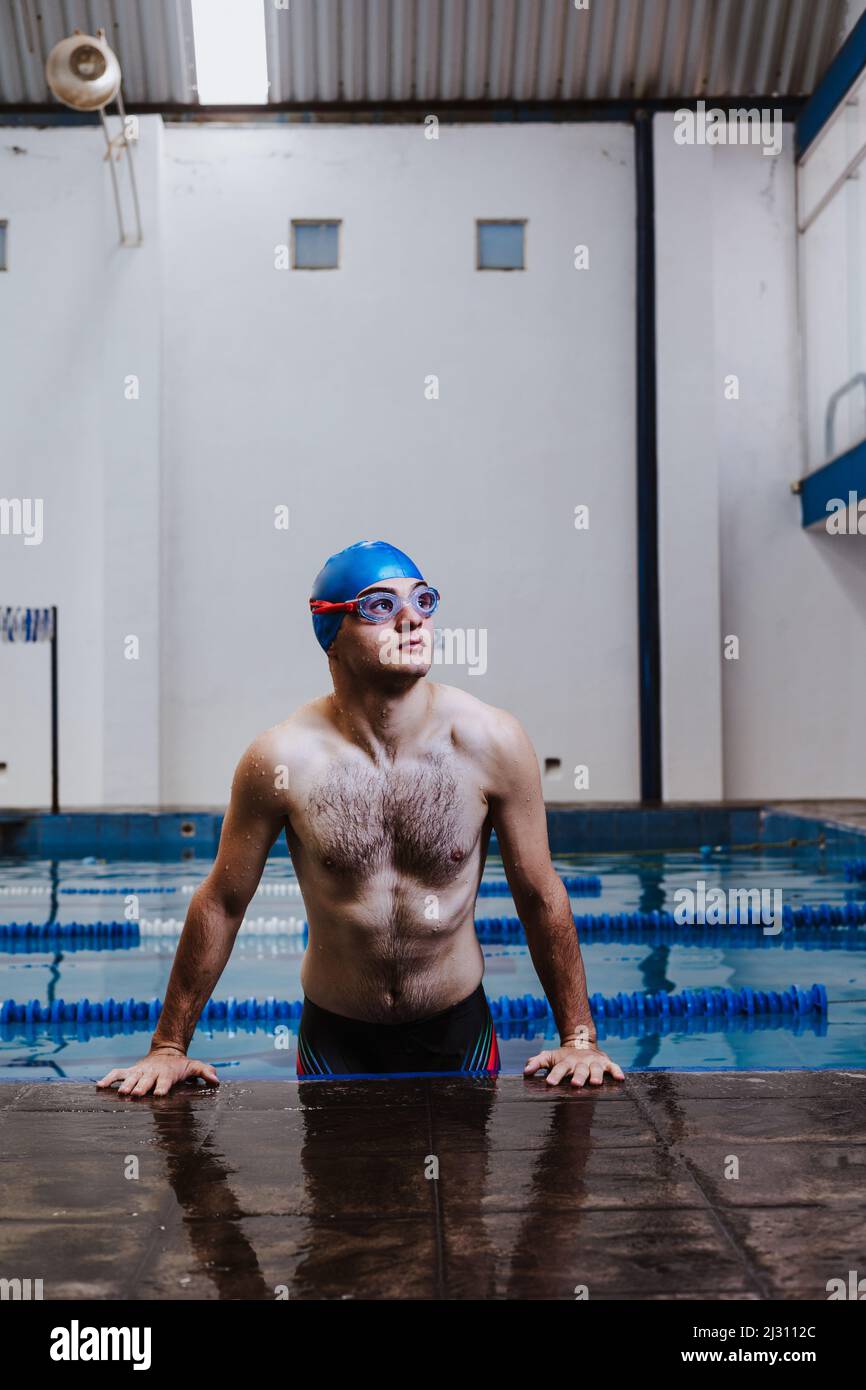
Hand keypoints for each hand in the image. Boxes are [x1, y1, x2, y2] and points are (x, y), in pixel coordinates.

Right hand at [96, 1047, 218, 1096]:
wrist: (166, 1052)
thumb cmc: (180, 1066)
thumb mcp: (194, 1066)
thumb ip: (205, 1072)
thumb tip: (216, 1080)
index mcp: (167, 1074)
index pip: (165, 1081)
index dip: (162, 1087)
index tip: (159, 1093)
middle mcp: (151, 1073)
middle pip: (146, 1080)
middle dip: (141, 1087)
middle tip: (137, 1094)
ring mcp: (139, 1072)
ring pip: (131, 1078)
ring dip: (126, 1085)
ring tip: (120, 1093)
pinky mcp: (130, 1071)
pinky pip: (117, 1074)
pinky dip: (108, 1079)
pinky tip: (99, 1086)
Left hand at [524, 1043, 624, 1087]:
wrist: (580, 1042)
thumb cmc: (563, 1057)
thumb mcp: (549, 1057)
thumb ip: (537, 1062)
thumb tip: (525, 1071)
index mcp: (566, 1062)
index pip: (559, 1069)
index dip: (555, 1075)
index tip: (550, 1083)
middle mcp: (580, 1063)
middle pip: (579, 1070)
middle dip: (578, 1077)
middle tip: (575, 1084)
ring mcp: (594, 1062)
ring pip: (596, 1069)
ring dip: (596, 1075)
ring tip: (595, 1083)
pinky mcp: (606, 1063)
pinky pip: (613, 1067)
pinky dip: (617, 1071)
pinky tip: (620, 1078)